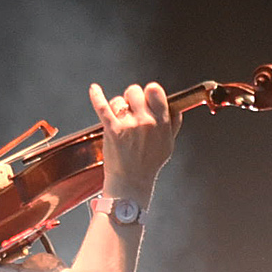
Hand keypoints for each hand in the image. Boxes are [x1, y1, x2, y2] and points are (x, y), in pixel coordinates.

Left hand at [90, 82, 179, 203]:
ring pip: (119, 101)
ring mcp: (129, 126)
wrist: (131, 183)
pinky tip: (94, 89)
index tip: (145, 99)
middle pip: (135, 91)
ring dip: (117, 107)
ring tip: (119, 121)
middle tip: (130, 111)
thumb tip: (177, 108)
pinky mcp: (112, 130)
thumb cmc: (149, 165)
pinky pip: (102, 107)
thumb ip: (173, 124)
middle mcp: (146, 121)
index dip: (148, 92)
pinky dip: (97, 96)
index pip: (155, 90)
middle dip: (131, 99)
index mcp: (162, 122)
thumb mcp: (168, 144)